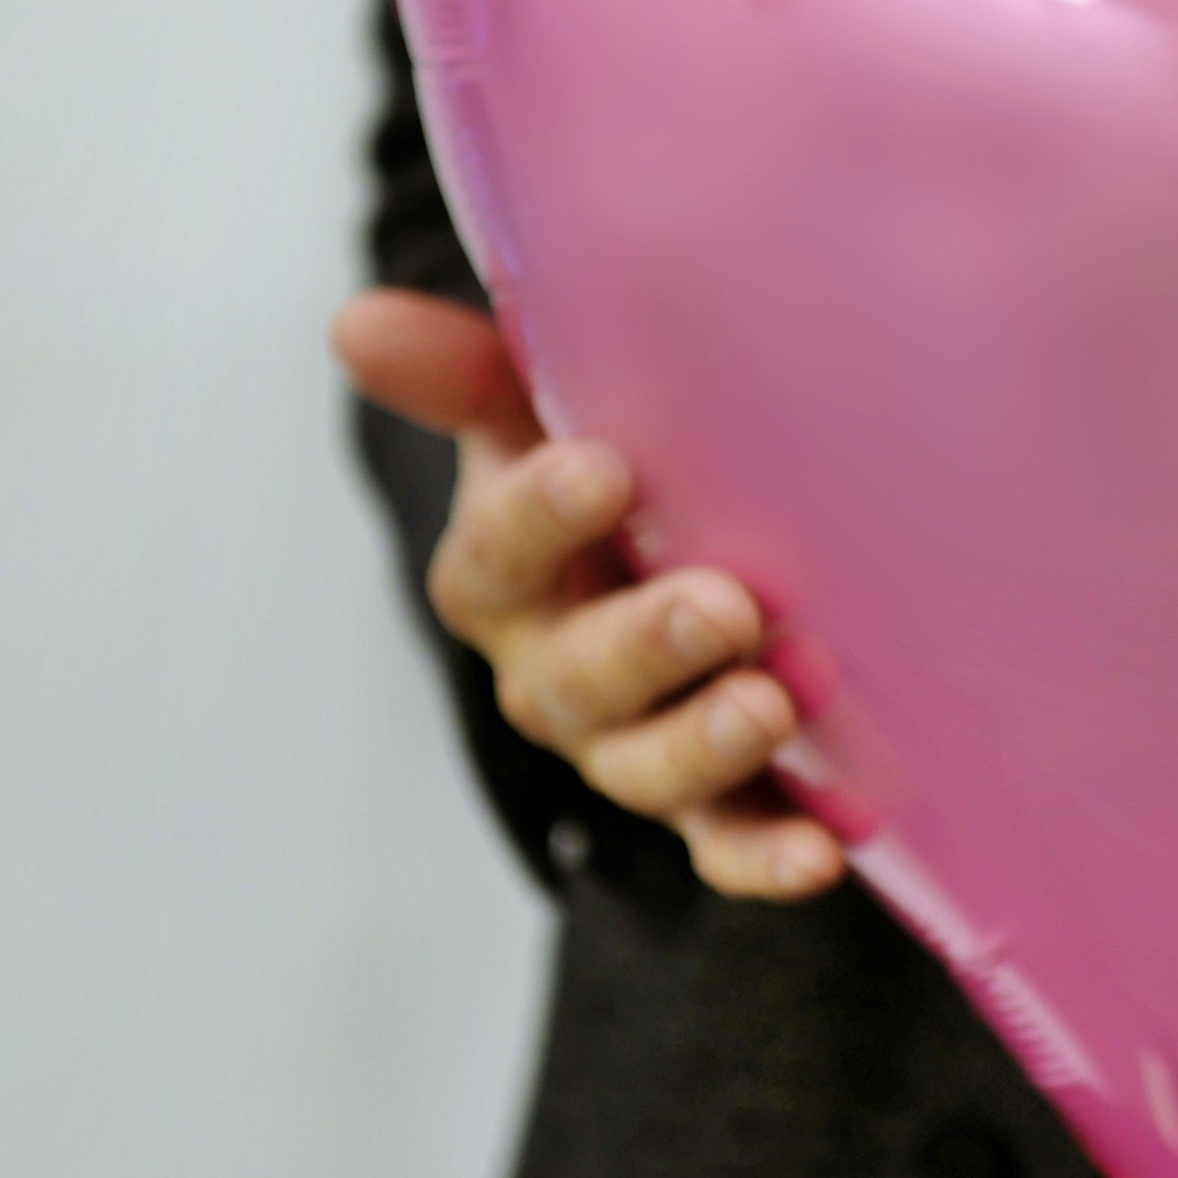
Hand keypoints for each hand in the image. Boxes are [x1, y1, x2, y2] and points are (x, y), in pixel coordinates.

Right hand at [331, 289, 845, 900]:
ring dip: (706, 742)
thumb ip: (469, 373)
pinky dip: (765, 855)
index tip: (607, 467)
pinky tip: (820, 853)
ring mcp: (632, 745)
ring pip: (646, 766)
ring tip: (772, 702)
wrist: (697, 551)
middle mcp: (557, 672)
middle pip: (574, 679)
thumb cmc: (620, 472)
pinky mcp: (714, 802)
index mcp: (510, 574)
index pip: (496, 552)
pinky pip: (727, 841)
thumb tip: (357, 322)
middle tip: (723, 603)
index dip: (540, 515)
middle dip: (645, 644)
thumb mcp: (544, 411)